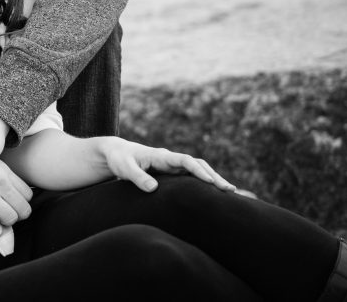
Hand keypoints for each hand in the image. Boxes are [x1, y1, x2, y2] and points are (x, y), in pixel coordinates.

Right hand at [0, 159, 33, 231]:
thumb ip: (2, 176)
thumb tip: (13, 194)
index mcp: (4, 171)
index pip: (28, 194)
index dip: (21, 202)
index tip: (12, 203)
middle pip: (23, 210)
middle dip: (16, 215)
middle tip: (6, 213)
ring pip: (9, 219)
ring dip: (3, 221)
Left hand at [99, 138, 236, 192]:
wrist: (115, 153)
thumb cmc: (119, 160)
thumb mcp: (124, 168)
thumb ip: (138, 177)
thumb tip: (154, 188)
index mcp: (160, 156)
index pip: (184, 161)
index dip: (198, 171)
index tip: (210, 182)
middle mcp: (170, 159)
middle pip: (197, 165)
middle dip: (213, 176)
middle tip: (230, 190)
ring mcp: (172, 165)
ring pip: (197, 170)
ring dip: (213, 179)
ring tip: (231, 193)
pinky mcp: (171, 172)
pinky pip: (191, 176)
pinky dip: (204, 182)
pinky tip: (215, 193)